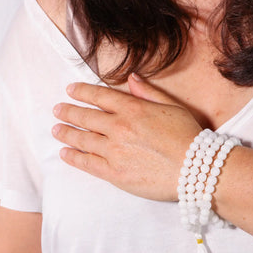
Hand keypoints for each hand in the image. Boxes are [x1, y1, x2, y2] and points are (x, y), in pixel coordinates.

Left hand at [52, 75, 202, 200]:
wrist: (196, 169)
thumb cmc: (188, 137)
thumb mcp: (173, 107)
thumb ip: (149, 93)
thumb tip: (132, 78)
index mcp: (133, 109)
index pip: (99, 96)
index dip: (82, 92)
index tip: (71, 91)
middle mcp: (119, 127)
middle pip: (85, 117)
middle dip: (68, 112)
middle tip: (57, 111)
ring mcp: (115, 151)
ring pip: (82, 139)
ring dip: (66, 133)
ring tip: (56, 130)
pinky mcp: (115, 173)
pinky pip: (87, 163)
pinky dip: (73, 157)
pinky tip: (65, 153)